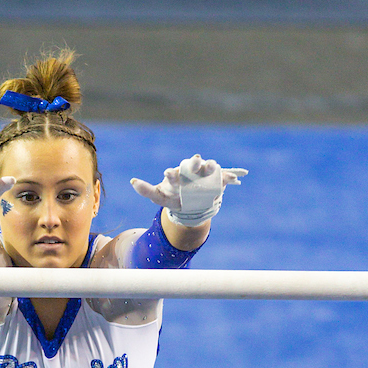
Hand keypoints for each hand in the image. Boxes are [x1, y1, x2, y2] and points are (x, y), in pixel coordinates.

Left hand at [130, 155, 246, 225]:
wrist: (189, 206)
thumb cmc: (172, 197)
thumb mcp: (159, 197)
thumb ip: (146, 190)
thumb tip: (132, 181)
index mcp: (177, 175)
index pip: (173, 173)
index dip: (171, 174)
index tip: (168, 173)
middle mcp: (191, 172)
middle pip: (193, 165)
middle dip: (194, 163)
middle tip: (196, 161)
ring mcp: (204, 175)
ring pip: (208, 168)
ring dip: (210, 166)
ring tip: (212, 166)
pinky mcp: (216, 181)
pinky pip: (224, 177)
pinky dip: (229, 175)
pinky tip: (236, 177)